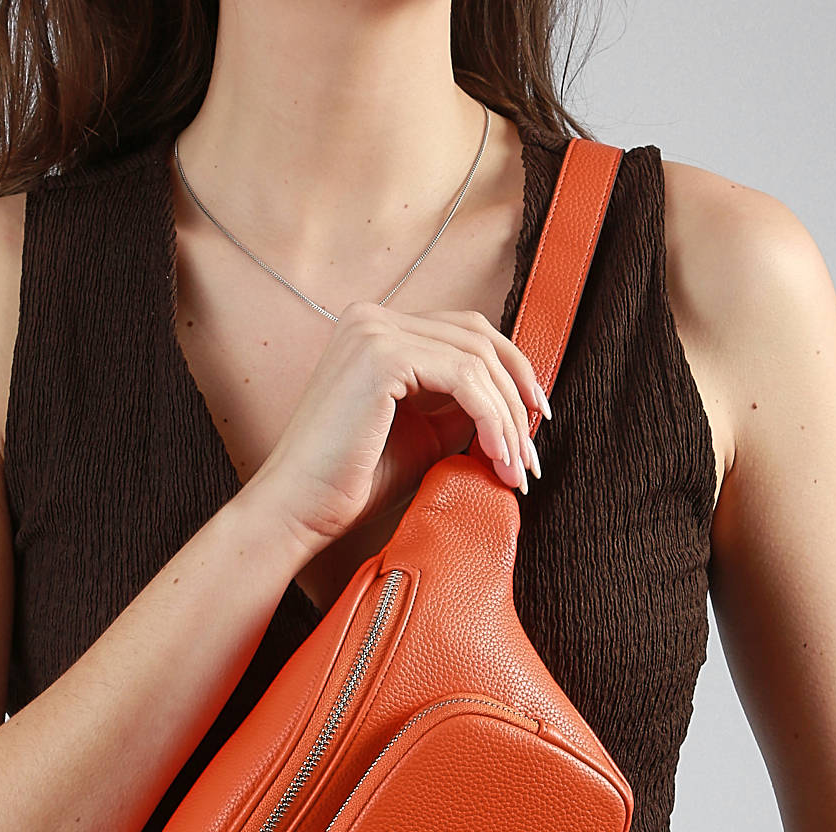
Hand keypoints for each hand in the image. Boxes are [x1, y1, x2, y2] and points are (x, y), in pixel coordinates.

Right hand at [241, 299, 546, 556]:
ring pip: (477, 359)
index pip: (465, 333)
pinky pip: (464, 378)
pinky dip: (491, 418)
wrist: (300, 509)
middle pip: (479, 337)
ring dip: (508, 417)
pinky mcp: (382, 354)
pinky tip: (497, 456)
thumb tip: (515, 405)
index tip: (534, 420)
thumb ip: (460, 410)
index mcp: (377, 330)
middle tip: (532, 453)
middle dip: (518, 395)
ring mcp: (374, 329)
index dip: (510, 373)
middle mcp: (373, 317)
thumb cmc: (352, 482)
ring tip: (517, 469)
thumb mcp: (423, 436)